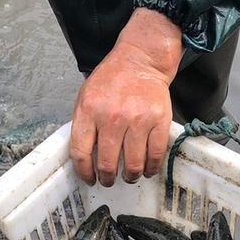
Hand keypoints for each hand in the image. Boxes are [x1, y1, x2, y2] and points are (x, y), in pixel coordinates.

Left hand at [70, 8, 183, 186]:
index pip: (81, 152)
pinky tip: (146, 170)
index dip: (84, 172)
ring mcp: (138, 120)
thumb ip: (84, 124)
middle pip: (107, 163)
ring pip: (133, 165)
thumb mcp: (87, 96)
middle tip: (109, 180)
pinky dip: (150, 169)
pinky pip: (154, 156)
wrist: (141, 59)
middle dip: (108, 178)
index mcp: (89, 110)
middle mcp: (112, 117)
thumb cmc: (112, 80)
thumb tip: (85, 157)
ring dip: (130, 177)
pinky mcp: (159, 122)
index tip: (89, 178)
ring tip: (129, 176)